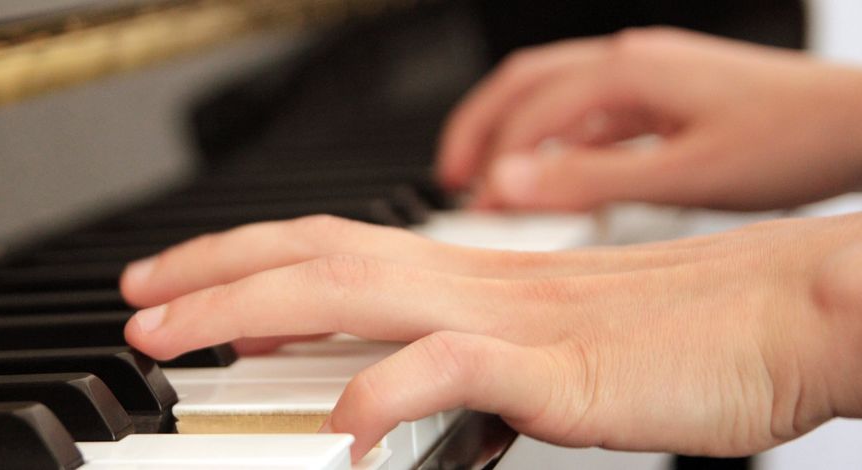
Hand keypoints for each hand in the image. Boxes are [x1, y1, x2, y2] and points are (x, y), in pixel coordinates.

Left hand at [120, 215, 861, 460]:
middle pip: (317, 257)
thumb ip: (461, 349)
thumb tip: (384, 377)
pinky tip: (337, 425)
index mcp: (474, 275)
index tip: (180, 285)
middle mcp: (477, 281)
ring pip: (357, 291)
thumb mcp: (547, 338)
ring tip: (176, 336)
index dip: (245, 259)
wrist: (787, 314)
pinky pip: (453, 367)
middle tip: (140, 303)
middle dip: (214, 275)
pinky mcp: (560, 370)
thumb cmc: (682, 332)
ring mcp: (514, 319)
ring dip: (254, 307)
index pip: (331, 247)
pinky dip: (385, 387)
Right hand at [437, 27, 861, 210]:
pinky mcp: (666, 93)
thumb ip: (589, 180)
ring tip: (493, 176)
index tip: (462, 197)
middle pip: (526, 83)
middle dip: (482, 126)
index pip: (527, 109)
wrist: (859, 123)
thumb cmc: (791, 140)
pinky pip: (592, 111)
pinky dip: (559, 142)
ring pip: (556, 95)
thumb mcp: (681, 175)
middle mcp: (630, 61)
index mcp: (627, 72)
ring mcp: (649, 73)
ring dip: (517, 132)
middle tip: (452, 175)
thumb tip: (509, 185)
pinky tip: (558, 174)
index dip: (487, 153)